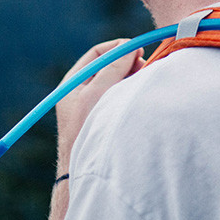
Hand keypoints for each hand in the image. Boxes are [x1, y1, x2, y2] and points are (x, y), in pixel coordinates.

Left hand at [55, 38, 145, 175]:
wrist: (82, 172)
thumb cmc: (85, 130)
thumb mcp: (96, 94)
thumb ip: (112, 69)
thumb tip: (129, 48)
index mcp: (74, 82)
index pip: (98, 54)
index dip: (118, 48)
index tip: (137, 49)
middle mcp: (83, 92)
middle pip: (110, 67)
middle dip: (129, 63)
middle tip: (145, 67)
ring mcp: (95, 106)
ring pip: (118, 82)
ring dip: (132, 78)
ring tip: (144, 82)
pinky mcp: (106, 118)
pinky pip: (121, 97)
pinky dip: (132, 93)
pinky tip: (141, 97)